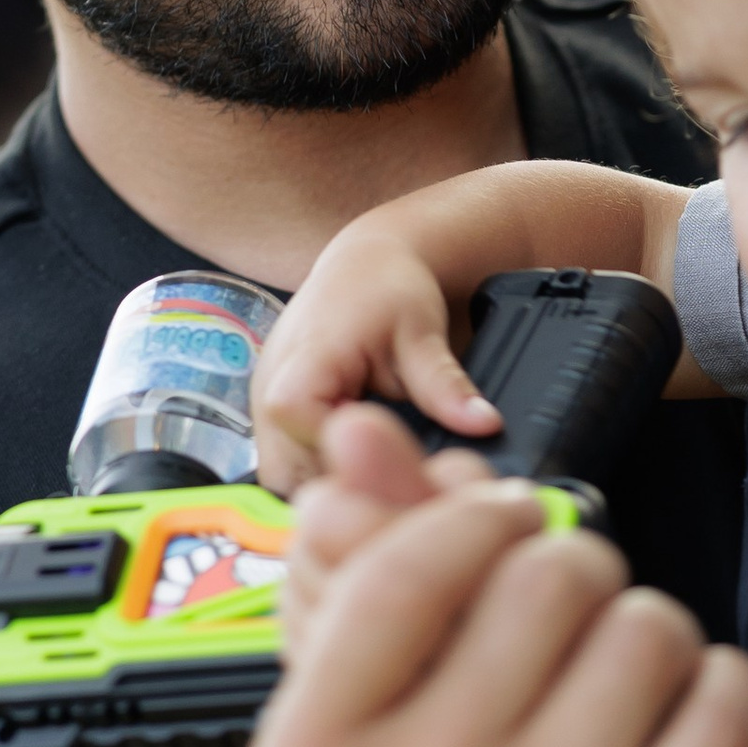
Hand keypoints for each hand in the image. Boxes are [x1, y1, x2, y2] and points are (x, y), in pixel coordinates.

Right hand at [245, 438, 747, 746]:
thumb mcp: (340, 719)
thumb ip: (356, 566)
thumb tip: (360, 427)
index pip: (419, 563)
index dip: (483, 514)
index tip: (508, 521)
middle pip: (550, 577)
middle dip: (574, 564)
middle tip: (571, 601)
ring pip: (647, 630)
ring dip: (646, 623)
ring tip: (620, 664)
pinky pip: (721, 707)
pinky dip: (716, 686)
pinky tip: (681, 711)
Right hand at [254, 222, 497, 489]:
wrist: (364, 260)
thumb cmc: (386, 286)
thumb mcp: (421, 333)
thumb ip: (443, 384)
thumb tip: (483, 423)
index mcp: (298, 375)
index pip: (312, 454)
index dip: (358, 469)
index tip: (405, 466)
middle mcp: (267, 396)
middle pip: (292, 478)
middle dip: (345, 486)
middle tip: (400, 476)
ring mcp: (264, 409)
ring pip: (287, 479)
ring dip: (332, 479)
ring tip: (382, 466)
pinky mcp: (274, 416)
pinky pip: (292, 462)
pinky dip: (326, 467)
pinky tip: (365, 456)